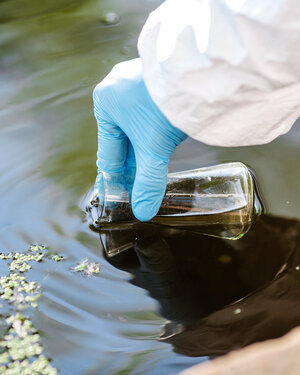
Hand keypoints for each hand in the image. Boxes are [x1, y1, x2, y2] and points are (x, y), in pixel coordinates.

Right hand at [93, 58, 186, 220]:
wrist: (198, 70)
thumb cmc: (166, 105)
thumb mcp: (152, 148)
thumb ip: (148, 181)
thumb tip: (143, 212)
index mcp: (105, 103)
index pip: (108, 152)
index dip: (112, 178)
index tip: (112, 195)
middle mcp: (117, 91)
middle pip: (124, 142)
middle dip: (131, 167)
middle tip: (133, 191)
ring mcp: (137, 83)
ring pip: (138, 130)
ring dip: (144, 153)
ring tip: (146, 175)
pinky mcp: (156, 83)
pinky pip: (150, 117)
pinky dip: (155, 136)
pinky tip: (160, 149)